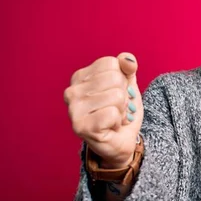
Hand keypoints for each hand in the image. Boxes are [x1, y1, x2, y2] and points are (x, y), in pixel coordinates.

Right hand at [64, 53, 143, 167]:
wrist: (122, 141)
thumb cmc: (122, 111)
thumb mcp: (128, 85)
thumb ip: (127, 68)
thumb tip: (127, 59)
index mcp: (80, 77)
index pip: (111, 63)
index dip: (122, 79)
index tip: (116, 94)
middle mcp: (71, 91)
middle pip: (115, 79)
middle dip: (124, 96)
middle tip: (116, 109)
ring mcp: (73, 110)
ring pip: (116, 96)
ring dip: (122, 110)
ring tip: (113, 118)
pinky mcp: (81, 127)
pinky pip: (112, 114)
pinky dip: (118, 122)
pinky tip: (110, 128)